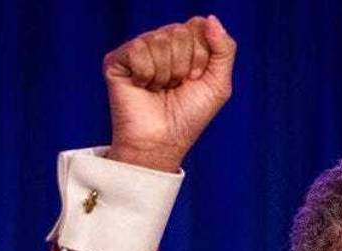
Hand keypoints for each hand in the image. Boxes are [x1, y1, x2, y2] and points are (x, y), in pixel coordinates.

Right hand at [102, 15, 235, 171]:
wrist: (162, 141)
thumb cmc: (189, 116)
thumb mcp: (219, 84)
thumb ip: (224, 49)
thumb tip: (211, 18)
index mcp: (185, 45)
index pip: (198, 25)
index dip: (202, 55)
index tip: (196, 78)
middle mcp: (161, 43)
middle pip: (180, 31)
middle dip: (184, 65)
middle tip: (176, 87)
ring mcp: (138, 50)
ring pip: (159, 40)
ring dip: (166, 74)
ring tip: (159, 90)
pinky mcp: (117, 60)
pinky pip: (138, 49)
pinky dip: (146, 74)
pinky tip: (142, 88)